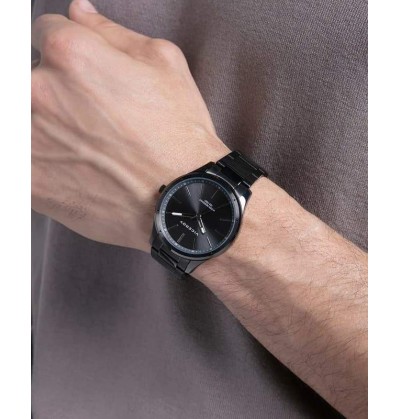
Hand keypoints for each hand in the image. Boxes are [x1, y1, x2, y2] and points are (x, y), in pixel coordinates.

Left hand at [31, 0, 229, 251]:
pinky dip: (42, 162)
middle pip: (31, 78)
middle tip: (94, 119)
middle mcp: (40, 92)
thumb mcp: (164, 64)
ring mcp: (28, 140)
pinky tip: (76, 168)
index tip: (85, 78)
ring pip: (24, 120)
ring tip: (88, 148)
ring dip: (48, 128)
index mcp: (71, 54)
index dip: (71, 55)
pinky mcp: (30, 182)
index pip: (46, 34)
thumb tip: (80, 13)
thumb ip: (112, 33)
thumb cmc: (178, 136)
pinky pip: (22, 161)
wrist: (182, 198)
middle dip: (58, 92)